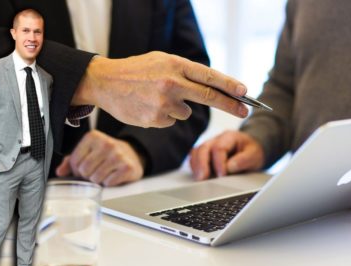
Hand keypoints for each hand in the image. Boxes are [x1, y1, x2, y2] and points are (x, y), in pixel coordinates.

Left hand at [55, 130, 143, 185]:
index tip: (84, 168)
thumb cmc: (106, 155)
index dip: (76, 170)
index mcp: (93, 137)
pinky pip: (109, 183)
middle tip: (94, 172)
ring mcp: (118, 155)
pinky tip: (113, 175)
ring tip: (104, 173)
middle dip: (87, 176)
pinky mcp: (127, 167)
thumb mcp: (88, 152)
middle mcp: (106, 144)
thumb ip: (71, 160)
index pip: (74, 161)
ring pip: (95, 178)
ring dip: (98, 180)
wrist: (132, 155)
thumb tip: (60, 172)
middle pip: (84, 170)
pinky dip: (109, 183)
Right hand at [72, 51, 248, 127]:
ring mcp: (164, 103)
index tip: (245, 92)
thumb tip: (211, 87)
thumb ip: (185, 72)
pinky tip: (149, 106)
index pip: (209, 76)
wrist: (105, 82)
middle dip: (230, 105)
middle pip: (209, 97)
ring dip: (178, 108)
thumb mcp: (161, 61)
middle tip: (245, 111)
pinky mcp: (156, 119)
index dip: (230, 85)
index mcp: (175, 65)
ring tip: (156, 97)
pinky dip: (164, 116)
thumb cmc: (136, 70)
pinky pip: (171, 120)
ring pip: (186, 112)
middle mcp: (172, 83)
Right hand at [190, 130, 264, 180]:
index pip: (219, 148)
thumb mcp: (254, 155)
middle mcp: (216, 139)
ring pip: (196, 152)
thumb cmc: (252, 152)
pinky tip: (198, 176)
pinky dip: (195, 167)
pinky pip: (194, 158)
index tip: (222, 175)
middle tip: (203, 178)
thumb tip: (230, 167)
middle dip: (202, 164)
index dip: (219, 162)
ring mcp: (209, 146)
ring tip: (199, 179)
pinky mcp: (205, 154)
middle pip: (203, 148)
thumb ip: (244, 160)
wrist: (251, 150)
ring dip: (196, 166)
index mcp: (230, 137)